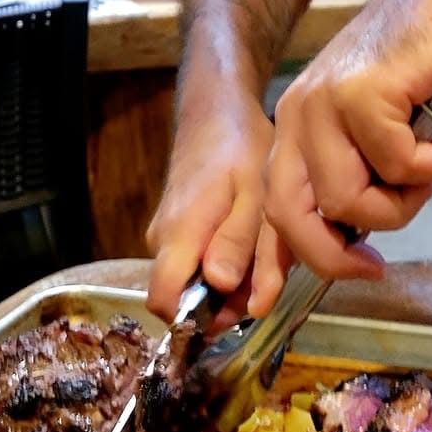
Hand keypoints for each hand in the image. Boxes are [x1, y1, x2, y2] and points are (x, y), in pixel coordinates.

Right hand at [146, 106, 273, 322]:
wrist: (216, 110)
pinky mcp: (178, 228)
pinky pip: (197, 261)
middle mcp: (163, 240)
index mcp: (180, 235)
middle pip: (185, 298)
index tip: (238, 314)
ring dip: (231, 281)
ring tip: (265, 253)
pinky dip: (227, 262)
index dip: (196, 322)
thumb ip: (241, 243)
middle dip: (226, 302)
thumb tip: (223, 288)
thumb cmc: (240, 147)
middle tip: (267, 279)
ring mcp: (167, 233)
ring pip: (194, 280)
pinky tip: (252, 241)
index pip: (165, 302)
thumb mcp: (255, 194)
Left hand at [250, 0, 431, 311]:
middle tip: (377, 264)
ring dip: (404, 201)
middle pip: (294, 215)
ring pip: (351, 200)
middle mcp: (297, 116)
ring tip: (431, 166)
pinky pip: (398, 166)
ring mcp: (324, 103)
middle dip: (336, 256)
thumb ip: (358, 175)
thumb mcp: (377, 132)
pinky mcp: (361, 93)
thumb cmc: (425, 69)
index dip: (282, 258)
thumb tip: (352, 239)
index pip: (272, 207)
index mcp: (294, 128)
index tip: (296, 294)